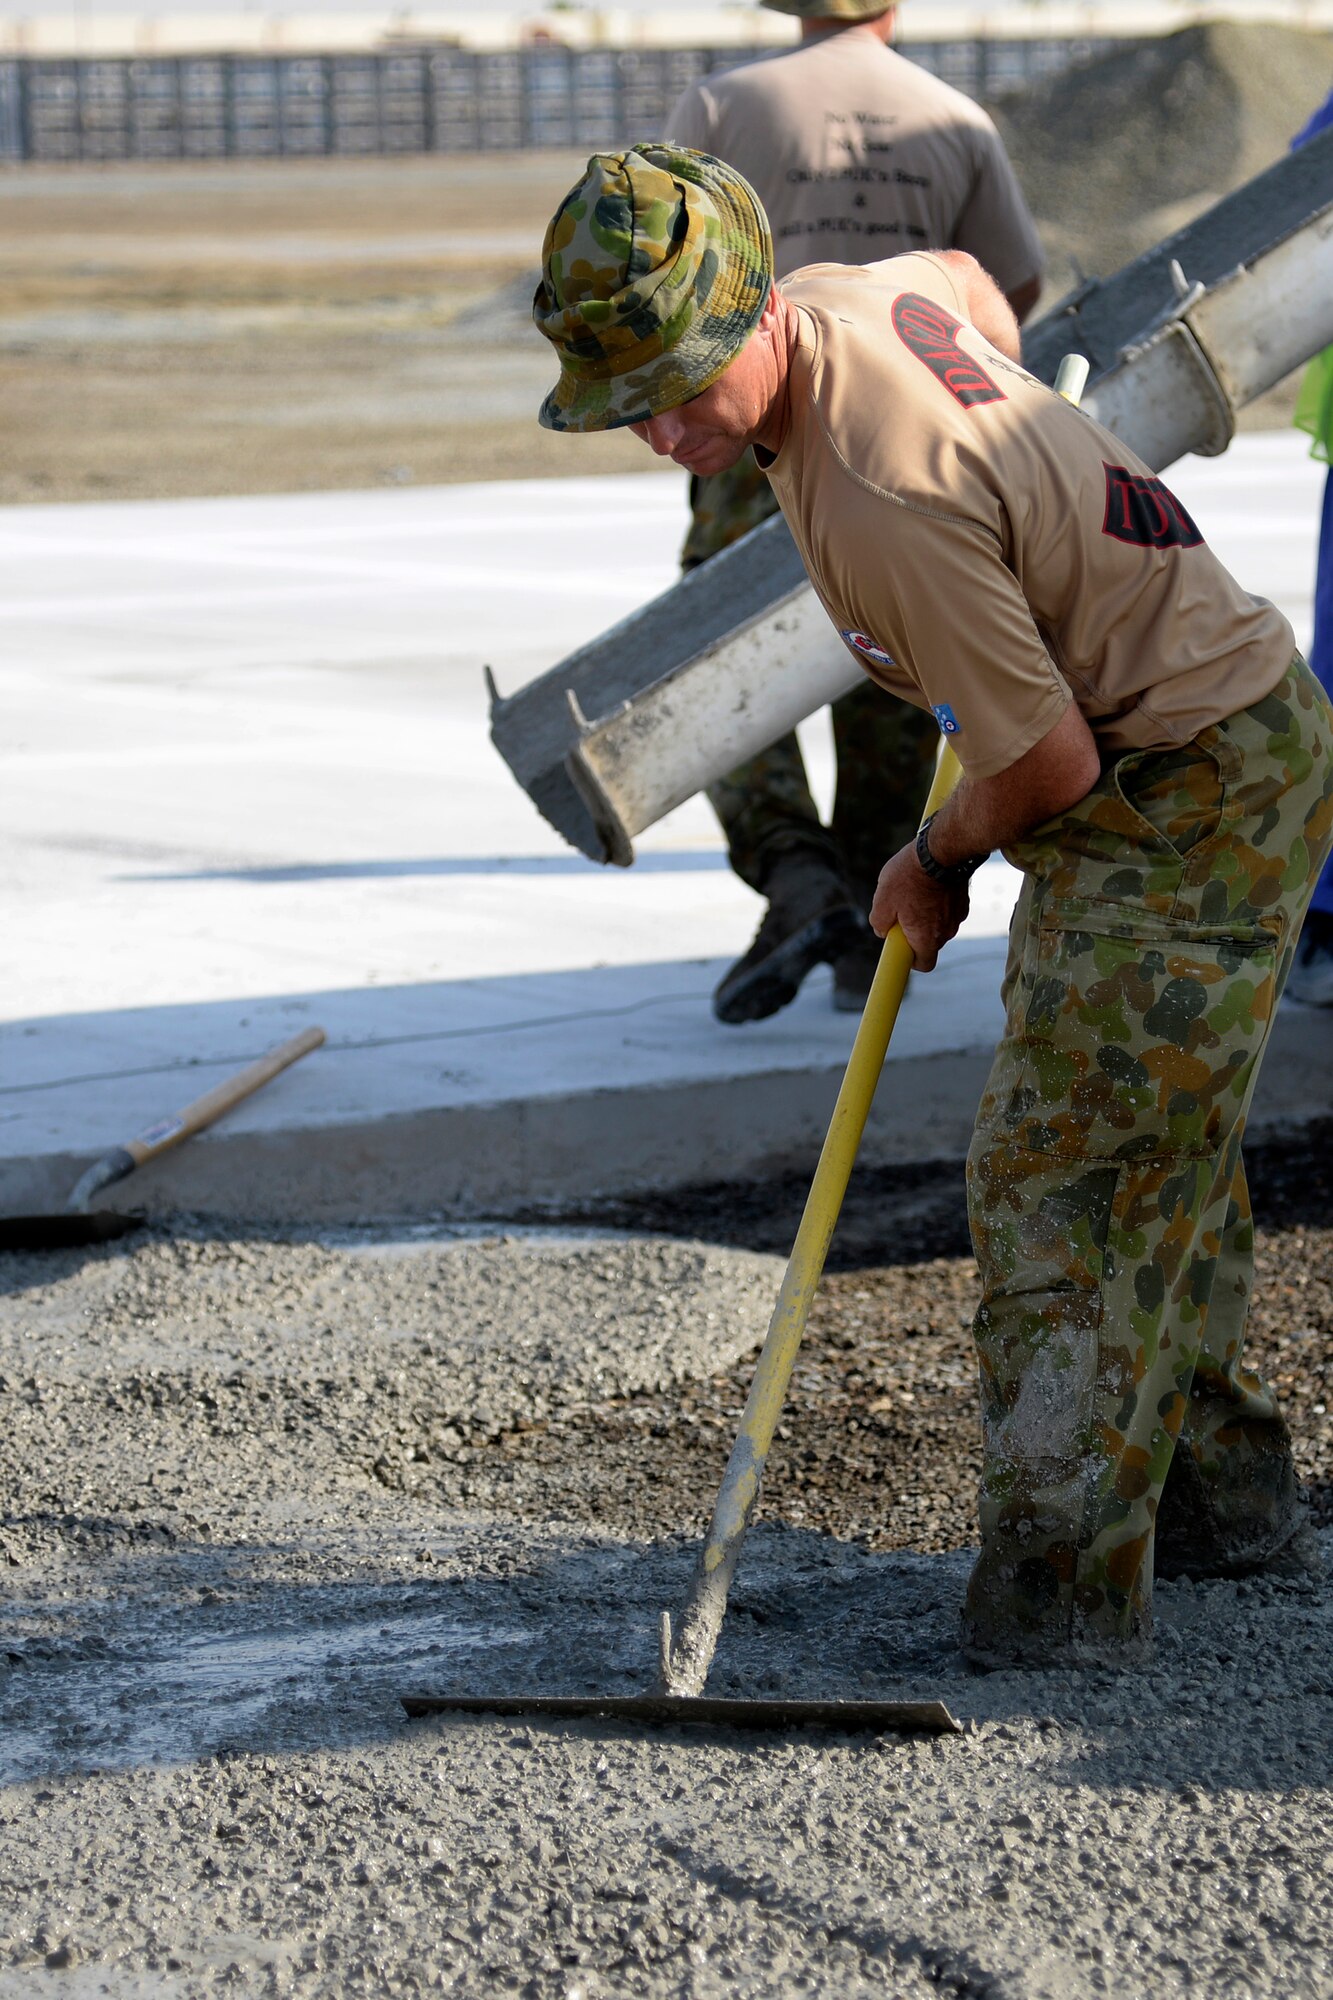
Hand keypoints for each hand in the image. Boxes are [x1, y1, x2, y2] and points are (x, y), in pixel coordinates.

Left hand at [869, 841, 969, 972]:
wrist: (940, 852)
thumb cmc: (909, 877)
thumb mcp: (882, 900)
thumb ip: (879, 923)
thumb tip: (882, 930)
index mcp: (926, 937)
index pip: (924, 965)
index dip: (911, 960)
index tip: (901, 948)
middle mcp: (946, 931)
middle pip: (929, 943)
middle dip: (915, 933)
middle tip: (901, 913)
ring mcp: (957, 916)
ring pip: (938, 925)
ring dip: (927, 916)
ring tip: (913, 893)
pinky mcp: (963, 901)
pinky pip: (947, 910)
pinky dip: (938, 904)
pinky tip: (927, 886)